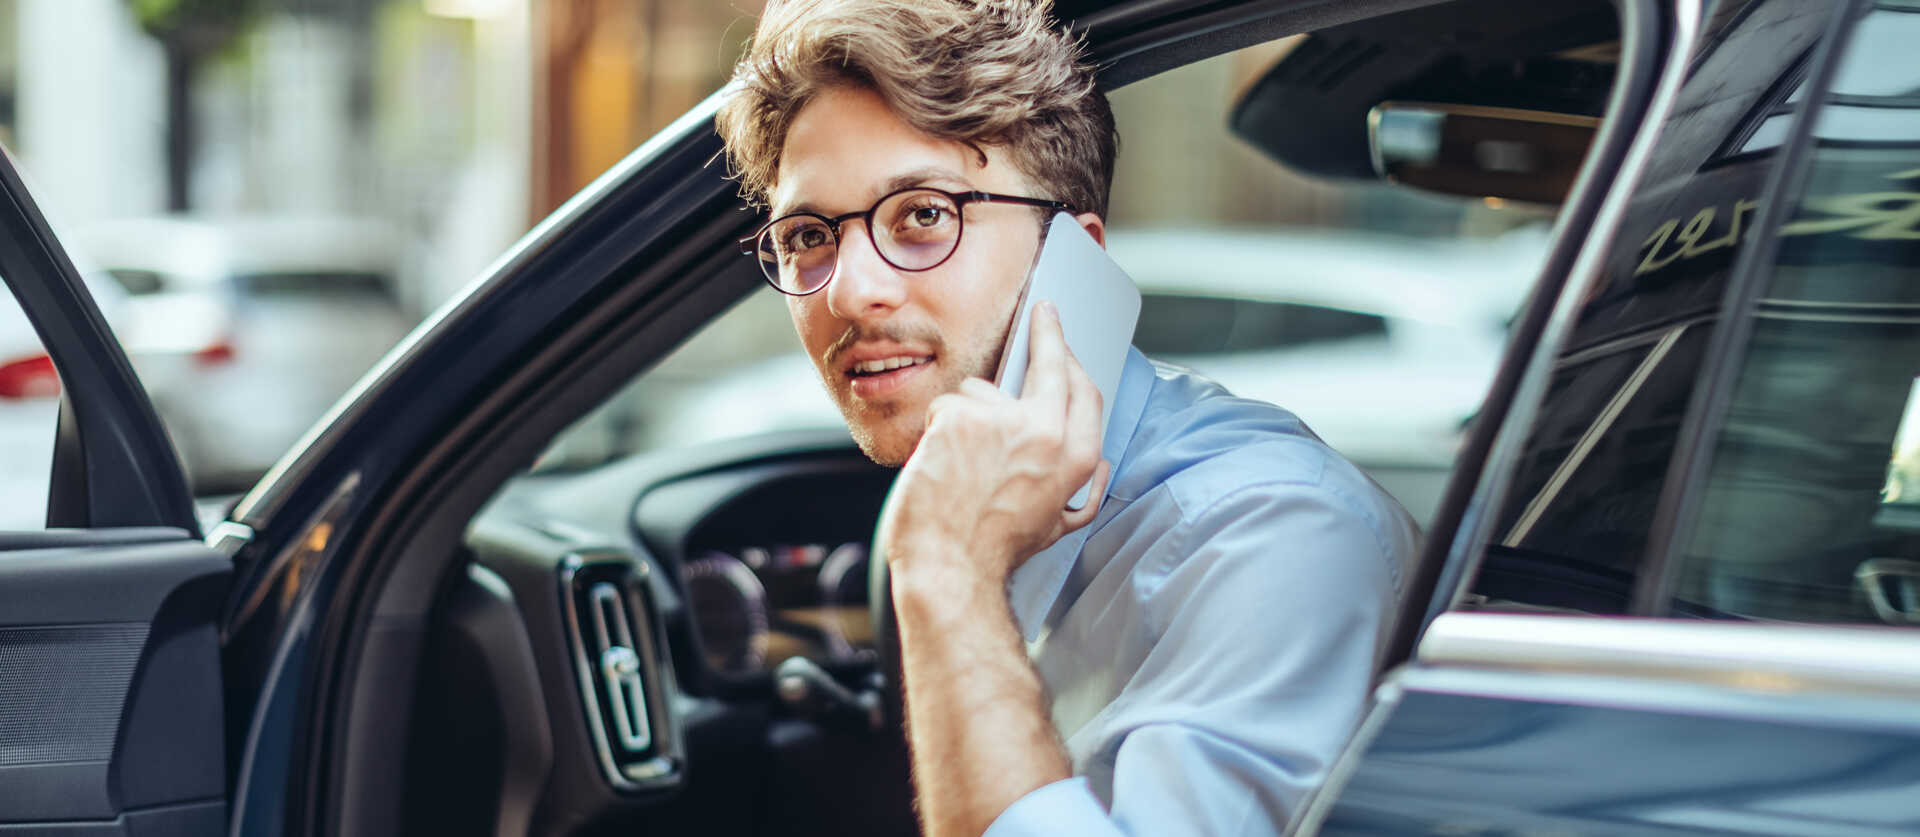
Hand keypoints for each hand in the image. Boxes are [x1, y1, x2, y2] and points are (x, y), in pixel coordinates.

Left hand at [878, 301, 1111, 586]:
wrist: (950, 566)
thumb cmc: (996, 551)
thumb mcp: (1057, 526)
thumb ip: (1085, 493)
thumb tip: (1101, 466)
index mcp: (1078, 459)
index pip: (1085, 392)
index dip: (1074, 360)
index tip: (1064, 338)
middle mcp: (1049, 434)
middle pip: (1052, 364)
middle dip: (1047, 332)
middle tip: (1041, 312)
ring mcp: (1004, 421)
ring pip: (981, 391)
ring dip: (967, 416)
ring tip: (959, 464)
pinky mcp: (962, 418)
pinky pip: (947, 405)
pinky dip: (937, 430)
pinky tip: (939, 463)